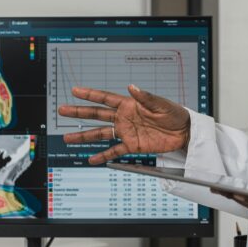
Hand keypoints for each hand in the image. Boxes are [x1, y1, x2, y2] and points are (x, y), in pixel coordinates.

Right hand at [58, 85, 190, 164]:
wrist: (184, 132)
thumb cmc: (175, 114)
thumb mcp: (161, 104)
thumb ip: (145, 97)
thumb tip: (132, 87)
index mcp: (129, 104)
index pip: (105, 98)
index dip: (90, 94)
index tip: (75, 91)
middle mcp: (124, 117)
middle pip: (97, 115)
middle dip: (79, 113)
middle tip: (63, 110)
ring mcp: (127, 132)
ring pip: (101, 134)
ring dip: (85, 136)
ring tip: (68, 138)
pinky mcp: (133, 145)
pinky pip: (115, 150)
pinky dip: (103, 155)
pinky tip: (91, 159)